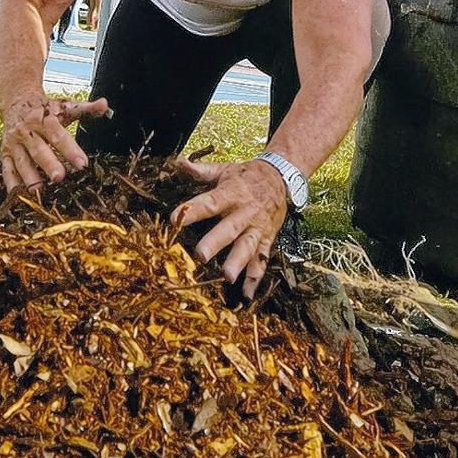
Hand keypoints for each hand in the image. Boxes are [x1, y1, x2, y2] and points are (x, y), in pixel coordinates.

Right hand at [0, 96, 111, 193]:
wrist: (17, 101)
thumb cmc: (45, 109)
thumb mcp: (65, 106)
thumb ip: (85, 108)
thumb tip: (104, 104)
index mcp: (44, 119)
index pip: (58, 135)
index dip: (70, 149)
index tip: (82, 164)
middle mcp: (27, 131)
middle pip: (39, 149)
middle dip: (48, 163)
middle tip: (59, 177)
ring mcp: (15, 143)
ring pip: (22, 161)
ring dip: (30, 176)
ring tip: (38, 191)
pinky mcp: (6, 153)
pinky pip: (7, 169)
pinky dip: (11, 183)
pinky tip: (18, 195)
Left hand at [171, 156, 290, 298]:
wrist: (283, 178)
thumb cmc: (247, 175)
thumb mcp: (225, 169)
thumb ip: (200, 171)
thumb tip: (177, 162)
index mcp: (231, 193)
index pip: (209, 202)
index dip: (192, 211)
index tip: (174, 220)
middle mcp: (245, 212)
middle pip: (229, 228)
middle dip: (215, 242)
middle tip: (200, 256)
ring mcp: (258, 227)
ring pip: (248, 246)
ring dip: (238, 262)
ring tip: (227, 277)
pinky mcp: (268, 239)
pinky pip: (262, 260)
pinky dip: (255, 278)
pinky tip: (246, 295)